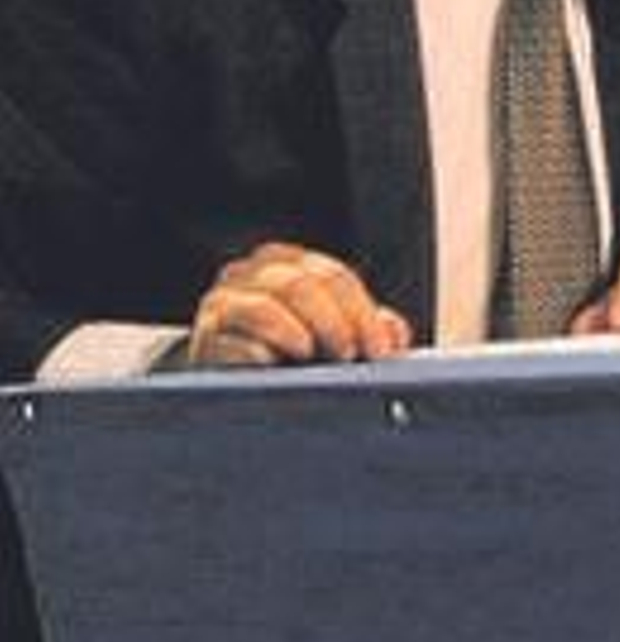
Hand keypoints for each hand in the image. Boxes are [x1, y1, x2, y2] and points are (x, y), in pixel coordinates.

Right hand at [186, 241, 413, 367]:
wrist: (224, 378)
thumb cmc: (285, 352)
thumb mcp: (326, 333)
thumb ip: (363, 327)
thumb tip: (394, 333)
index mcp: (287, 263)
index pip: (333, 277)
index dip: (362, 313)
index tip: (380, 349)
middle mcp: (252, 274)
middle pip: (302, 285)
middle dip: (334, 320)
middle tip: (351, 354)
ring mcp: (223, 304)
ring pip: (265, 305)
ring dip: (296, 330)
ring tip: (314, 354)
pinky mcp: (204, 340)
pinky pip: (230, 338)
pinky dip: (256, 351)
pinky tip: (273, 364)